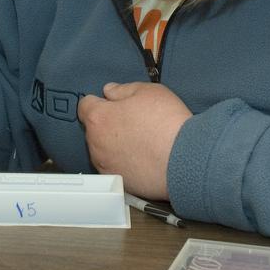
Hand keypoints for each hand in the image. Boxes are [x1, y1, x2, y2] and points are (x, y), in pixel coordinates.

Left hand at [79, 82, 192, 199]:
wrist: (185, 159)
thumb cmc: (167, 122)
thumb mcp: (148, 91)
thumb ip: (123, 89)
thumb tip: (109, 91)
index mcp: (99, 117)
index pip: (85, 105)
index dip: (99, 102)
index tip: (112, 105)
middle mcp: (95, 142)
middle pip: (94, 129)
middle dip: (108, 124)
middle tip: (132, 123)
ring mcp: (105, 164)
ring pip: (102, 150)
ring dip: (113, 145)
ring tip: (140, 143)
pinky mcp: (118, 181)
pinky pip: (115, 168)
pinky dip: (123, 163)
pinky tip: (142, 159)